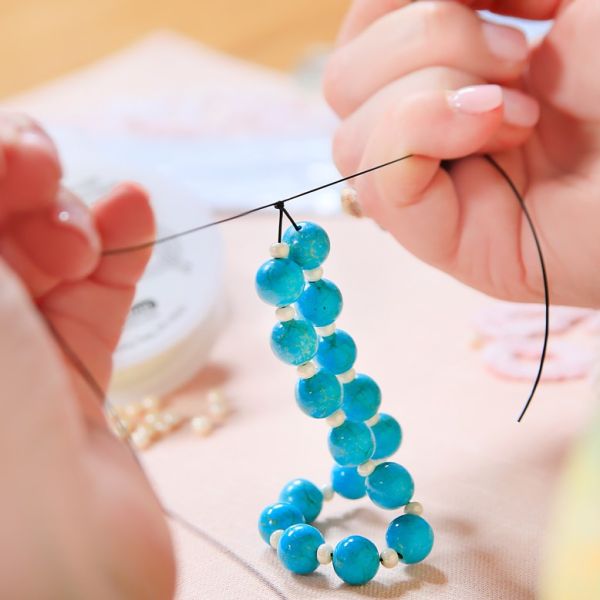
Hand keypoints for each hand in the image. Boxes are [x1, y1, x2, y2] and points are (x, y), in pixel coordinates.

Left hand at [0, 113, 174, 598]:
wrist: (62, 564)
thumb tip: (3, 150)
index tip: (21, 168)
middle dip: (25, 186)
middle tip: (51, 199)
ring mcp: (11, 352)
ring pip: (45, 250)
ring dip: (75, 218)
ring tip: (94, 232)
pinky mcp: (71, 373)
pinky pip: (97, 295)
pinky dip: (121, 251)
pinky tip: (138, 212)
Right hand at [324, 0, 599, 306]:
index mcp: (447, 69)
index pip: (360, 35)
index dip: (396, 2)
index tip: (500, 1)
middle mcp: (428, 129)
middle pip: (342, 82)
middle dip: (427, 42)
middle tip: (518, 58)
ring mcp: (433, 187)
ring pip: (348, 135)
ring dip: (433, 93)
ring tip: (519, 110)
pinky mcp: (443, 240)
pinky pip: (378, 182)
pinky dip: (420, 134)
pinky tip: (497, 128)